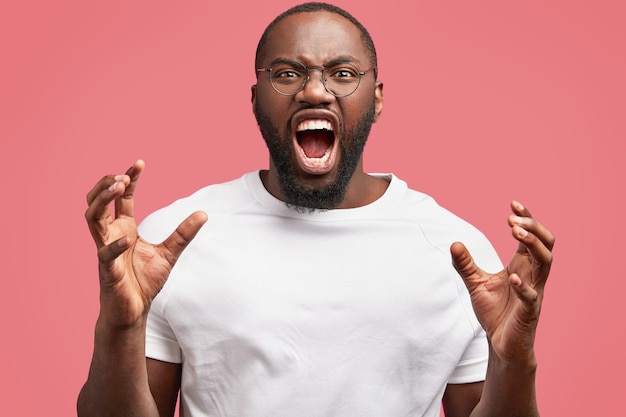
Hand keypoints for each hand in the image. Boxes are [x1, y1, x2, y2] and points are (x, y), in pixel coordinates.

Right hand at [84, 160, 206, 327]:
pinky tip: (128, 240)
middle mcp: (111, 235)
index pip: (121, 197)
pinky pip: (104, 254)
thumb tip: (204, 213)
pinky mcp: (106, 271)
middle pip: (97, 201)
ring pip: (92, 219)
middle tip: (123, 174)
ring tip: (117, 186)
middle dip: (107, 185)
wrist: (135, 311)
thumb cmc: (145, 281)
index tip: (139, 163)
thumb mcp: (170, 252)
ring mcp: (105, 251)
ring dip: (102, 200)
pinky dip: (114, 246)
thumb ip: (184, 233)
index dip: (128, 179)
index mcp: (124, 228)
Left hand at [451, 201, 553, 362]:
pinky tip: (513, 278)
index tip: (513, 203)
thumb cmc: (495, 312)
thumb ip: (465, 264)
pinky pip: (531, 297)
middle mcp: (532, 276)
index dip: (526, 218)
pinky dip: (524, 286)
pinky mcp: (529, 312)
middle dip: (533, 228)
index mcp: (522, 266)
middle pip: (546, 244)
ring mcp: (533, 292)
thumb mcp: (475, 283)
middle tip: (513, 219)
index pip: (532, 236)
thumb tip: (453, 243)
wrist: (501, 344)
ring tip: (516, 232)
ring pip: (546, 263)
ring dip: (533, 246)